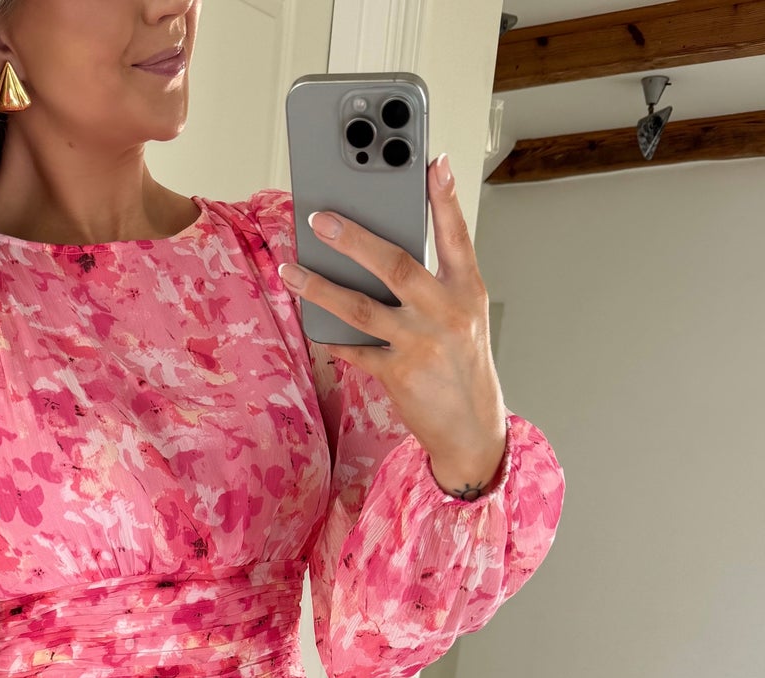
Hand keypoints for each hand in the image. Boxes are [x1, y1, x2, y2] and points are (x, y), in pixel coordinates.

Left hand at [277, 152, 508, 497]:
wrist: (472, 429)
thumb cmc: (463, 366)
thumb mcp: (463, 317)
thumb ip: (435, 282)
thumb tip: (383, 251)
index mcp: (466, 290)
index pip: (455, 235)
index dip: (444, 197)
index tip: (431, 161)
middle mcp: (445, 312)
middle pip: (394, 264)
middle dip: (353, 238)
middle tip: (319, 218)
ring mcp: (420, 343)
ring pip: (361, 307)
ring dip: (320, 287)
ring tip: (291, 270)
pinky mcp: (398, 373)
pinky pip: (354, 349)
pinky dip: (332, 337)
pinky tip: (313, 324)